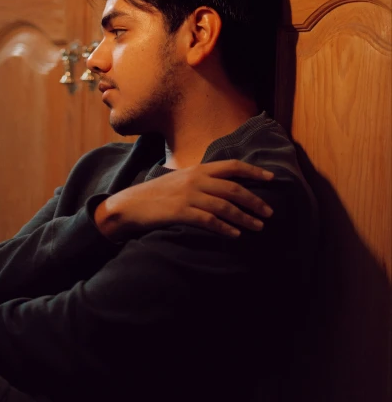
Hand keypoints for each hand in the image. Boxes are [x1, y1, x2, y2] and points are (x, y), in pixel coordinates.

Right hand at [94, 159, 273, 240]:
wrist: (129, 205)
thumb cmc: (156, 195)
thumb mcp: (180, 180)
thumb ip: (201, 181)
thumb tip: (224, 189)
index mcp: (197, 169)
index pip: (232, 166)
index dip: (254, 171)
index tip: (272, 178)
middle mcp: (196, 179)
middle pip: (234, 188)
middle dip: (255, 200)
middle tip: (269, 213)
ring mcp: (188, 195)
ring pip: (225, 206)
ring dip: (245, 217)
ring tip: (258, 227)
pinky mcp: (181, 212)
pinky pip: (209, 220)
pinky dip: (225, 228)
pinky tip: (235, 235)